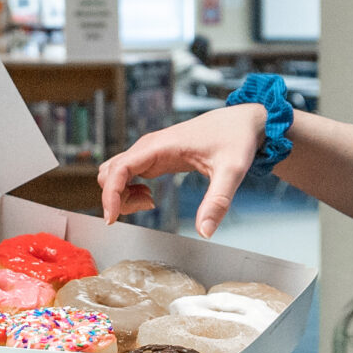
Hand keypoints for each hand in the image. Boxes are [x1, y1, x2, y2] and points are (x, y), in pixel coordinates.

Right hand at [99, 102, 268, 235]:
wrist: (243, 121)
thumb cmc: (236, 138)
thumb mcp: (232, 171)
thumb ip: (218, 201)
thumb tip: (205, 231)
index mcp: (159, 146)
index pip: (118, 169)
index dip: (110, 195)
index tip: (113, 218)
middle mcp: (149, 147)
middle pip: (110, 172)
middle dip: (116, 197)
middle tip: (146, 207)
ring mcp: (149, 152)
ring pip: (115, 173)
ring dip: (121, 194)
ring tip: (149, 202)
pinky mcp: (154, 158)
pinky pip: (126, 175)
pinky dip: (128, 191)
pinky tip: (150, 197)